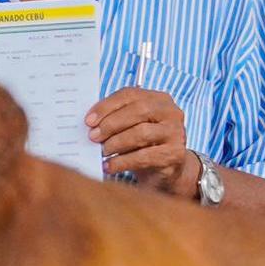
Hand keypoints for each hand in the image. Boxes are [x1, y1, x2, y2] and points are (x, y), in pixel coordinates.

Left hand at [86, 87, 206, 197]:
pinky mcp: (175, 154)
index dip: (107, 106)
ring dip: (116, 143)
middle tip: (93, 137)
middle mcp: (171, 112)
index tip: (89, 121)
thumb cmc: (141, 144)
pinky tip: (109, 166)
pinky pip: (144, 156)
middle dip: (111, 124)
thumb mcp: (129, 127)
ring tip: (102, 152)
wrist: (164, 170)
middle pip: (138, 110)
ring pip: (141, 133)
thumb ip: (114, 119)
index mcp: (158, 99)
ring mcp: (176, 133)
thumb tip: (90, 122)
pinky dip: (122, 162)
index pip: (130, 94)